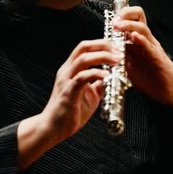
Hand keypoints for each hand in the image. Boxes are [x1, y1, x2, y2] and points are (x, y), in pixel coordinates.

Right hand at [17, 40, 114, 167]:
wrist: (53, 128)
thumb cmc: (70, 113)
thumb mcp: (90, 96)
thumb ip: (97, 86)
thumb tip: (109, 80)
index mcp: (71, 70)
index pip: (85, 48)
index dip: (101, 44)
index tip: (117, 49)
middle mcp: (67, 71)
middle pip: (83, 47)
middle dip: (103, 45)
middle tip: (119, 51)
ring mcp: (66, 80)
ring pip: (83, 59)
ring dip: (102, 57)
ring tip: (117, 61)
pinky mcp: (68, 92)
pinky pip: (82, 77)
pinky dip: (96, 74)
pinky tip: (107, 76)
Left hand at [109, 5, 172, 124]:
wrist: (167, 90)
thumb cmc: (148, 78)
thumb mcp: (128, 66)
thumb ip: (117, 57)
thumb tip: (102, 54)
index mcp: (137, 40)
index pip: (131, 19)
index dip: (120, 15)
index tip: (110, 21)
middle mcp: (146, 40)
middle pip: (138, 16)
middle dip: (125, 14)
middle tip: (114, 21)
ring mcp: (152, 47)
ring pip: (142, 28)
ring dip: (129, 25)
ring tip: (118, 26)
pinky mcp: (158, 57)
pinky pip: (149, 45)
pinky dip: (141, 40)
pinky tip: (134, 37)